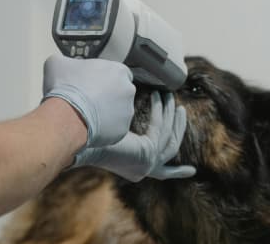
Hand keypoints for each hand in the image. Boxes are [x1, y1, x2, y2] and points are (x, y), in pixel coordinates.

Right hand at [42, 54, 134, 147]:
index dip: (104, 78)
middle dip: (107, 96)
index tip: (92, 83)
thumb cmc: (64, 88)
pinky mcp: (122, 129)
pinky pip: (115, 128)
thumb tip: (61, 63)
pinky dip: (104, 129)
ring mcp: (127, 111)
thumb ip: (65, 61)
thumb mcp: (56, 63)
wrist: (66, 116)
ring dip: (106, 113)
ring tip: (87, 115)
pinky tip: (90, 126)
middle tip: (89, 100)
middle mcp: (127, 89)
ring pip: (119, 112)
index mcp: (117, 70)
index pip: (117, 72)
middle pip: (120, 92)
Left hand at [73, 92, 195, 181]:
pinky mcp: (147, 152)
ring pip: (169, 138)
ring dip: (172, 116)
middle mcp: (142, 170)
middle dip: (178, 129)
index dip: (177, 172)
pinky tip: (158, 96)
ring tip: (170, 96)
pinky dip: (160, 111)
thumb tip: (125, 105)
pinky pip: (160, 129)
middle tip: (181, 110)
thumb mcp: (114, 132)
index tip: (192, 171)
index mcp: (134, 168)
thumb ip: (125, 129)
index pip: (162, 174)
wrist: (77, 138)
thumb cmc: (87, 132)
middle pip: (171, 149)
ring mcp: (146, 163)